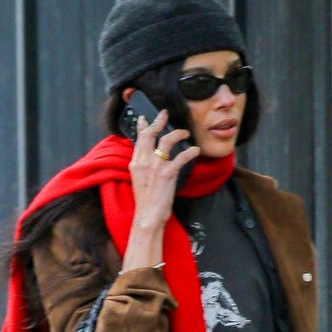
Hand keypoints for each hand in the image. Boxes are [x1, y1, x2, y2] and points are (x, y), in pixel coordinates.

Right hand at [122, 110, 199, 271]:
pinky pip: (181, 156)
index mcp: (135, 163)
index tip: (144, 118)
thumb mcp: (139, 180)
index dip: (142, 126)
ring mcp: (155, 166)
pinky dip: (190, 152)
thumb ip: (143, 167)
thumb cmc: (146, 202)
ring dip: (178, 133)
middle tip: (165, 114)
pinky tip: (195, 151)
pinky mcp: (167, 173)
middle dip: (158, 122)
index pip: (139, 139)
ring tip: (185, 133)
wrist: (147, 216)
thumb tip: (151, 158)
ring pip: (166, 140)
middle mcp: (144, 161)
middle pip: (150, 134)